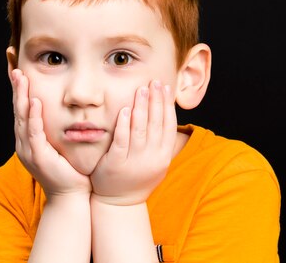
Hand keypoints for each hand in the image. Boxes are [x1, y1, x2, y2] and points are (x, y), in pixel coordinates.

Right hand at [11, 69, 91, 197]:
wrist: (70, 196)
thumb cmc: (68, 170)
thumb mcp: (59, 145)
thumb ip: (56, 129)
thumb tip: (63, 111)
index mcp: (29, 140)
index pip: (22, 111)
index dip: (20, 92)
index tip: (19, 73)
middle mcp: (24, 143)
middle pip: (18, 111)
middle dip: (17, 90)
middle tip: (15, 70)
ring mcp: (29, 151)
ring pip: (23, 119)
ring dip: (23, 97)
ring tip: (22, 79)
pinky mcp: (38, 157)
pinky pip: (34, 133)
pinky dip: (34, 117)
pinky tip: (35, 103)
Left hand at [90, 79, 176, 205]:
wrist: (119, 203)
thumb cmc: (137, 177)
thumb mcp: (156, 161)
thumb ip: (161, 141)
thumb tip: (166, 112)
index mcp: (163, 156)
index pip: (169, 125)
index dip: (168, 105)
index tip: (166, 87)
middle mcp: (152, 158)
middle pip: (156, 123)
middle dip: (156, 100)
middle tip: (154, 82)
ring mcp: (134, 161)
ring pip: (140, 129)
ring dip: (142, 107)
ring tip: (142, 89)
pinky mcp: (116, 163)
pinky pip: (121, 140)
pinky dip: (124, 124)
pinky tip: (126, 110)